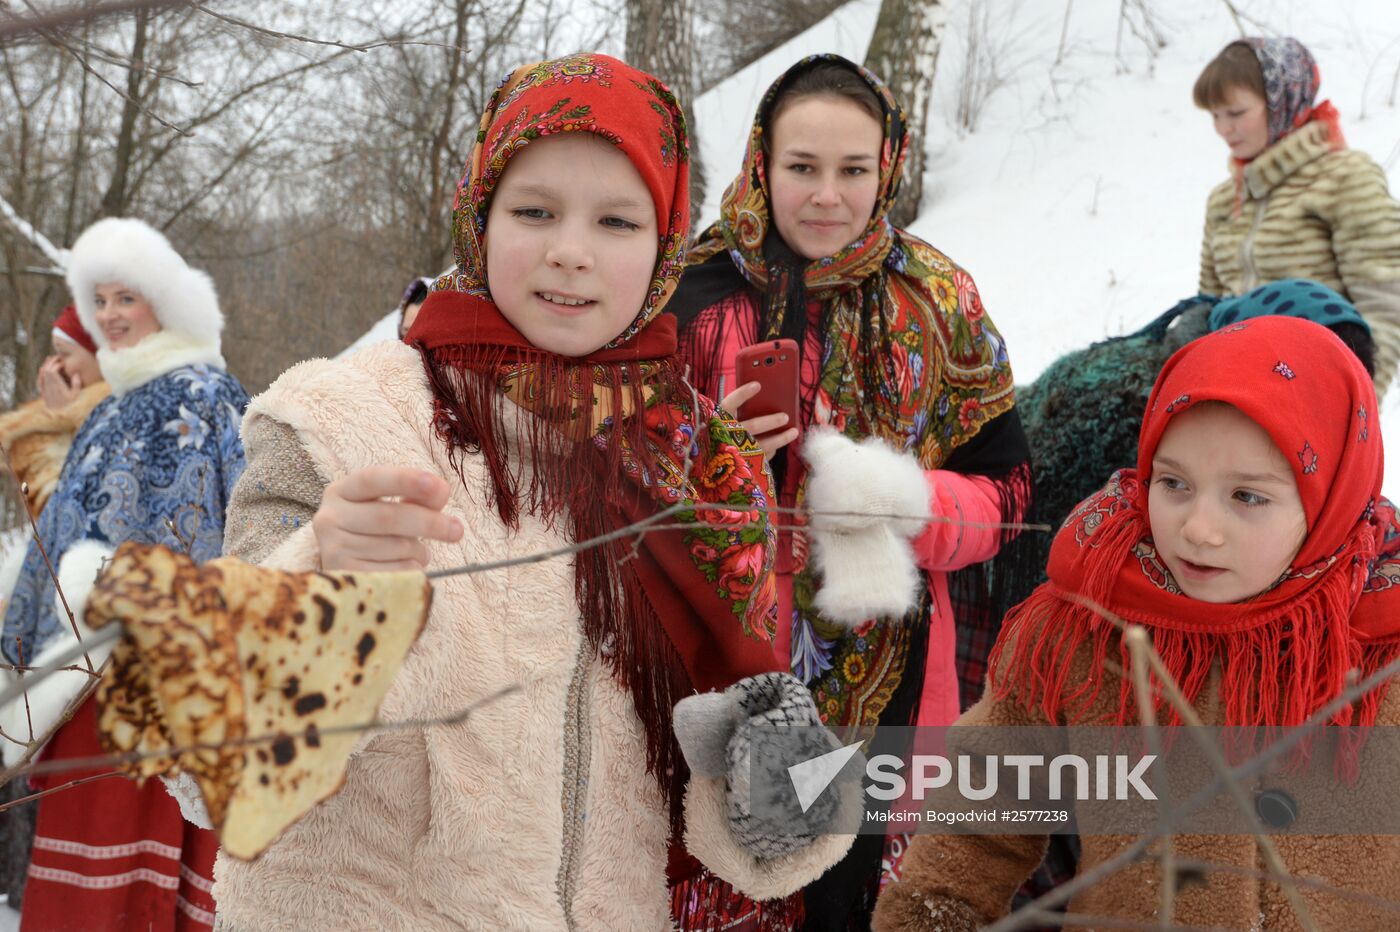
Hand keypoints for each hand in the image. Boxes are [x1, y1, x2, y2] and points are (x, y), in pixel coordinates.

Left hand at [37, 356, 80, 409]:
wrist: (59, 418)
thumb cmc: (70, 408)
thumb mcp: (77, 397)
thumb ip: (76, 384)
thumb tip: (76, 374)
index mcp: (57, 386)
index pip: (53, 370)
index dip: (58, 364)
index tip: (64, 362)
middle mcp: (49, 386)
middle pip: (46, 370)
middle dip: (51, 362)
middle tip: (58, 357)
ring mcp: (45, 389)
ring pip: (42, 374)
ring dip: (46, 365)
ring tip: (50, 359)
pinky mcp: (43, 393)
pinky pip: (39, 380)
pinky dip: (40, 373)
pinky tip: (43, 370)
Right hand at [313, 466, 463, 571]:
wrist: (343, 569)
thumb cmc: (372, 531)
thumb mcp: (386, 505)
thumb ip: (415, 497)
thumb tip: (441, 492)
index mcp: (341, 491)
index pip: (373, 479)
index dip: (407, 480)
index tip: (440, 487)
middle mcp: (329, 518)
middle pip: (388, 517)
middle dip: (429, 522)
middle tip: (457, 530)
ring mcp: (333, 549)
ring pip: (395, 547)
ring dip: (419, 551)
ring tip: (418, 552)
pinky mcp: (345, 577)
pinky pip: (394, 573)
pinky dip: (412, 569)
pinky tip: (408, 567)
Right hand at [721, 381, 798, 461]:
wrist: (706, 462)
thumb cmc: (720, 432)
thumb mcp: (724, 419)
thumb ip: (738, 410)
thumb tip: (764, 395)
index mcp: (718, 419)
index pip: (730, 403)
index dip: (742, 394)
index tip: (758, 385)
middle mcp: (725, 435)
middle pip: (753, 426)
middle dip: (771, 421)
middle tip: (785, 416)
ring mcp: (734, 451)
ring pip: (762, 445)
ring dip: (780, 438)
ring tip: (794, 431)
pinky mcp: (742, 464)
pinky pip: (761, 457)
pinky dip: (771, 450)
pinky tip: (778, 445)